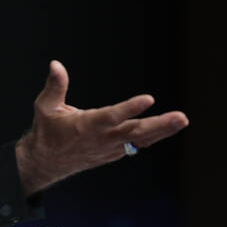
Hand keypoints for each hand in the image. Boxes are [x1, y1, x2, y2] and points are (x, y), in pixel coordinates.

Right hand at [16, 60, 188, 194]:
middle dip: (160, 125)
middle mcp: (102, 139)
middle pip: (136, 132)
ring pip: (141, 140)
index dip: (130, 108)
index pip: (112, 117)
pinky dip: (153, 136)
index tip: (148, 99)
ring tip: (181, 120)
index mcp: (86, 126)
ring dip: (163, 130)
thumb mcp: (45, 106)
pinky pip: (138, 144)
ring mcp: (110, 148)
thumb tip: (56, 64)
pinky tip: (167, 127)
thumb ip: (55, 85)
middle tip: (180, 117)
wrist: (47, 162)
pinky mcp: (114, 153)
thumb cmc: (47, 132)